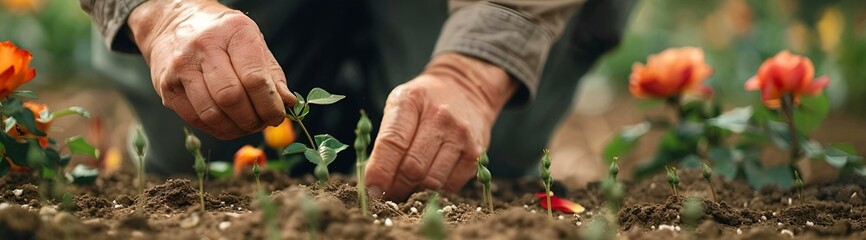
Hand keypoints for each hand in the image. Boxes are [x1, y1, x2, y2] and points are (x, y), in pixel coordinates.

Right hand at [128, 0, 294, 138]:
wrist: (172, 23)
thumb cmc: (223, 36)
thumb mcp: (253, 42)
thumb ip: (272, 74)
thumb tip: (287, 103)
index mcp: (233, 32)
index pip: (254, 79)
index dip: (270, 105)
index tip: (277, 115)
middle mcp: (204, 47)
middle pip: (232, 98)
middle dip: (253, 119)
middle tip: (262, 123)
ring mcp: (181, 68)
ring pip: (212, 113)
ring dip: (236, 128)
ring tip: (247, 124)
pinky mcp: (167, 87)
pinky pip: (196, 119)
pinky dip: (218, 129)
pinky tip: (229, 124)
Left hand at [365, 53, 516, 199]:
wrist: (466, 88)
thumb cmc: (424, 101)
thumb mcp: (399, 105)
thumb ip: (386, 139)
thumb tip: (375, 182)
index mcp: (411, 101)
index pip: (392, 143)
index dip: (380, 171)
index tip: (372, 189)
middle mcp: (439, 117)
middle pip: (412, 168)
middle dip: (396, 187)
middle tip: (387, 193)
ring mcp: (461, 136)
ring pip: (432, 181)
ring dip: (415, 191)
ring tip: (407, 187)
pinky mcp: (476, 153)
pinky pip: (450, 186)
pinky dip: (436, 190)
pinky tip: (429, 179)